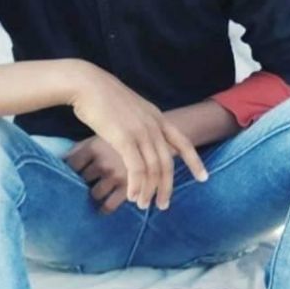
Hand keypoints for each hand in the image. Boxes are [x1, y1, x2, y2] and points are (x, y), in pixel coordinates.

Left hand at [66, 135, 136, 213]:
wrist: (152, 136)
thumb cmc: (121, 138)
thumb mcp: (100, 137)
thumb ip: (81, 149)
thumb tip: (59, 160)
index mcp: (93, 148)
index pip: (70, 164)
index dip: (65, 172)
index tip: (62, 177)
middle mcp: (102, 162)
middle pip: (81, 179)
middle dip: (78, 184)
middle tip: (76, 189)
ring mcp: (115, 176)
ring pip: (94, 194)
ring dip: (91, 196)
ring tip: (89, 199)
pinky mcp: (127, 186)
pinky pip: (109, 205)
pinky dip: (103, 209)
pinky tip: (101, 210)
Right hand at [68, 64, 207, 209]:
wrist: (86, 83)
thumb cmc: (101, 96)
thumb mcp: (130, 108)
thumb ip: (140, 122)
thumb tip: (139, 137)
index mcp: (157, 117)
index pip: (183, 142)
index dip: (195, 161)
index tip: (203, 178)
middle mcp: (153, 126)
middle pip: (167, 163)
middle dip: (167, 187)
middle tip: (163, 205)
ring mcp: (140, 132)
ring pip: (153, 169)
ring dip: (149, 191)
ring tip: (143, 205)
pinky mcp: (124, 139)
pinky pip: (137, 169)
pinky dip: (137, 185)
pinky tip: (133, 196)